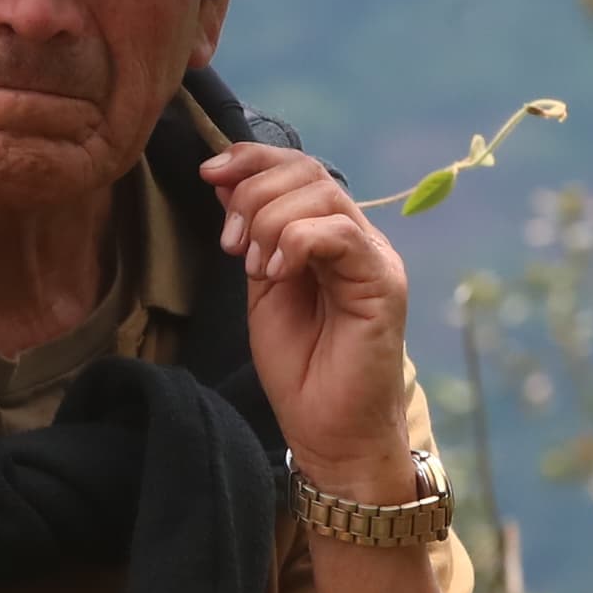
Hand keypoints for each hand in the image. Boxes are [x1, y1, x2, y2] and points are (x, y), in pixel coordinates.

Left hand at [202, 142, 415, 493]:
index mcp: (329, 236)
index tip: (210, 173)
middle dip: (254, 194)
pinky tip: (276, 273)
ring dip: (270, 221)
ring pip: (323, 195)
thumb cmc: (300, 370)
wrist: (331, 433)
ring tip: (254, 267)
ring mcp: (374, 259)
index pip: (298, 169)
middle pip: (309, 172)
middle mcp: (356, 239)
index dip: (252, 159)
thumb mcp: (261, 291)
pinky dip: (297, 241)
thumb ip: (251, 238)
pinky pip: (341, 234)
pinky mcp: (383, 284)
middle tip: (230, 244)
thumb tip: (226, 183)